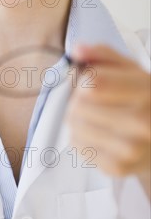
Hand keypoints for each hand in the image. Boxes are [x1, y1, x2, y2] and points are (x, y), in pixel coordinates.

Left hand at [66, 45, 150, 185]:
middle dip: (78, 99)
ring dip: (77, 119)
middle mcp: (141, 123)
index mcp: (146, 92)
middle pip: (79, 105)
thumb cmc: (144, 100)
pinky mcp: (118, 167)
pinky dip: (81, 137)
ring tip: (96, 117)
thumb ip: (103, 55)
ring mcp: (130, 149)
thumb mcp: (131, 70)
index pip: (93, 83)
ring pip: (74, 126)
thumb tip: (78, 50)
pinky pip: (77, 145)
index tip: (90, 80)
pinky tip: (100, 134)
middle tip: (93, 101)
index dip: (83, 79)